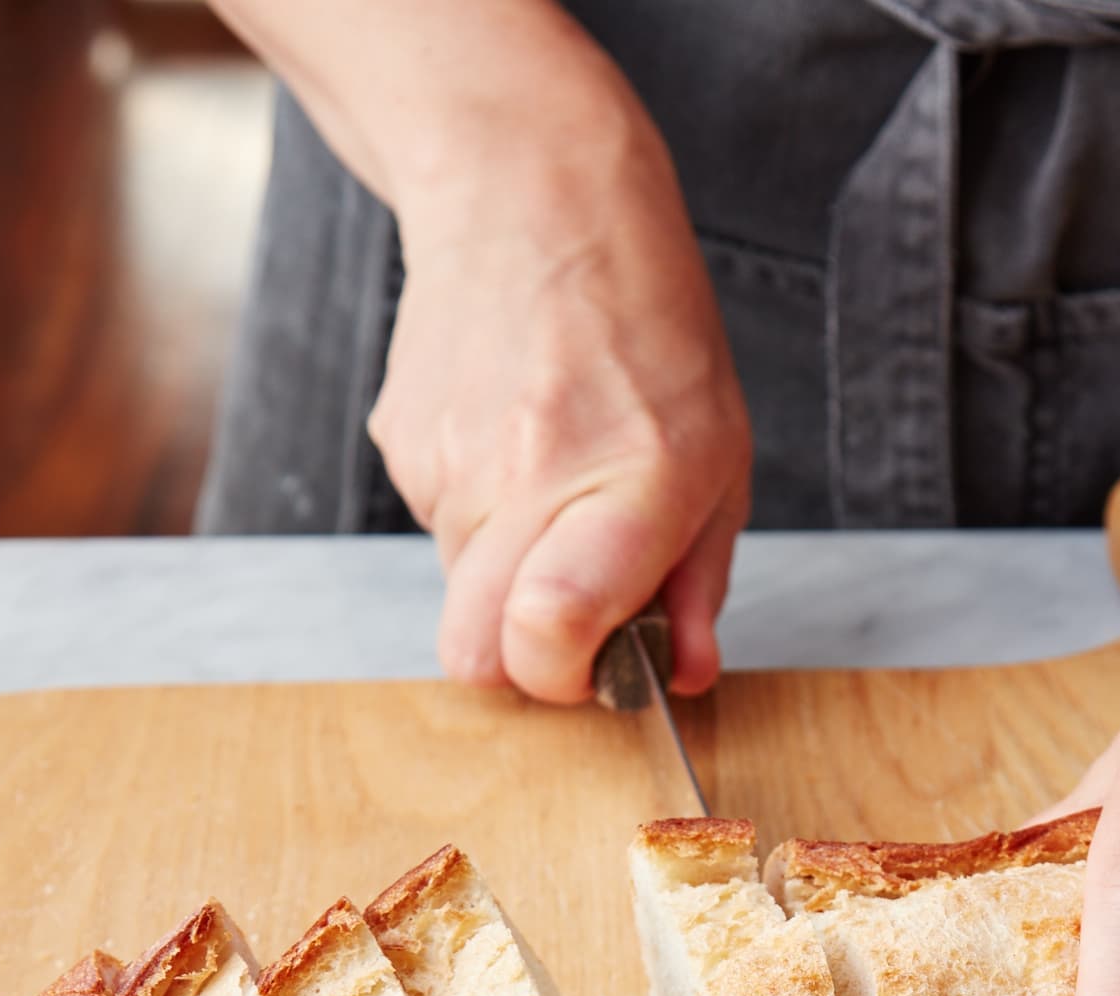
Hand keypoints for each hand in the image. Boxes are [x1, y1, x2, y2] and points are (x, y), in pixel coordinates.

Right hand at [370, 109, 748, 702]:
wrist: (530, 193)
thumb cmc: (645, 318)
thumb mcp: (719, 447)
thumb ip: (697, 578)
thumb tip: (686, 673)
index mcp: (627, 481)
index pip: (546, 632)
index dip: (563, 678)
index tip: (594, 662)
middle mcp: (526, 477)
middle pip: (473, 654)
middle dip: (519, 661)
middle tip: (571, 614)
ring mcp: (448, 462)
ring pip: (459, 590)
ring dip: (507, 569)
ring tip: (554, 478)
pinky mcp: (400, 444)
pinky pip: (438, 527)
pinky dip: (478, 513)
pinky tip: (512, 438)